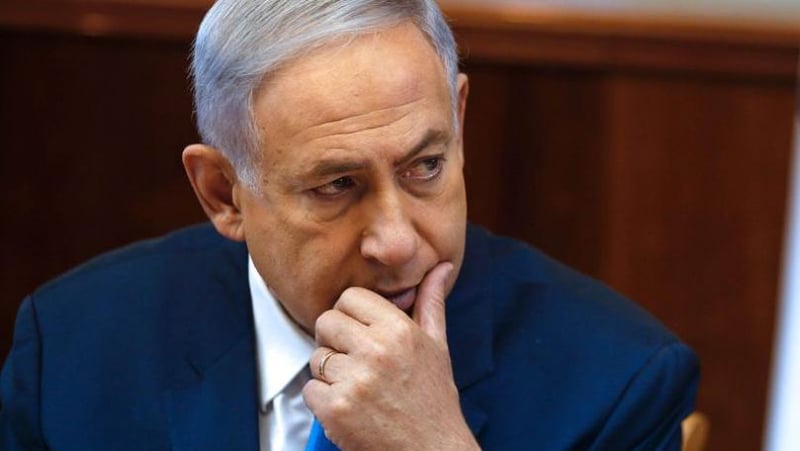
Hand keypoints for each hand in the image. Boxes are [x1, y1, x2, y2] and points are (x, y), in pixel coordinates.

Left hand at [303, 262, 478, 449]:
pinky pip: (309, 389)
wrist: (432, 450)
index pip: (349, 297)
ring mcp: (354, 381)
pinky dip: (322, 400)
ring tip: (357, 387)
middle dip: (334, 341)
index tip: (359, 332)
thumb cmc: (433, 400)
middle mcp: (376, 352)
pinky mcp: (336, 409)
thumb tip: (441, 266)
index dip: (350, 314)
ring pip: (316, 358)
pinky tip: (349, 406)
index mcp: (399, 330)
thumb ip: (431, 302)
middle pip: (325, 322)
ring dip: (329, 374)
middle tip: (354, 360)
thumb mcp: (438, 346)